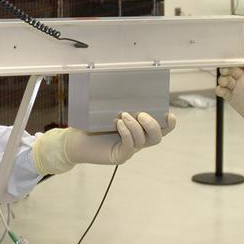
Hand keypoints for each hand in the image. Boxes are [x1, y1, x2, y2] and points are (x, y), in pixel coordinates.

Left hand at [32, 112, 176, 175]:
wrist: (74, 140)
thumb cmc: (91, 124)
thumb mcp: (109, 111)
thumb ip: (122, 104)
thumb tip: (130, 88)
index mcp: (139, 129)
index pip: (162, 129)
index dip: (169, 123)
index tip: (168, 114)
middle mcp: (137, 140)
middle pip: (157, 137)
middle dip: (153, 124)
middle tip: (141, 114)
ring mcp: (129, 150)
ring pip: (143, 141)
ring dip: (135, 126)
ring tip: (123, 116)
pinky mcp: (119, 156)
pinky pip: (130, 146)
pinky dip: (127, 134)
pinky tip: (119, 124)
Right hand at [215, 52, 243, 136]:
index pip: (242, 59)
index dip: (235, 57)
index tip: (232, 58)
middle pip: (229, 67)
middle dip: (226, 67)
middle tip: (227, 71)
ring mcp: (238, 88)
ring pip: (224, 78)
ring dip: (222, 78)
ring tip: (226, 82)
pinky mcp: (234, 99)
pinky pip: (222, 91)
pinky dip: (219, 89)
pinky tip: (223, 90)